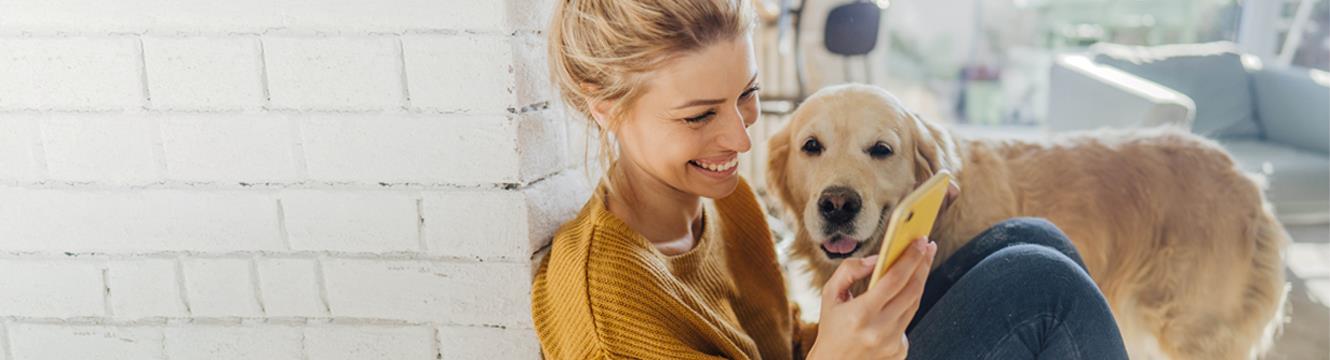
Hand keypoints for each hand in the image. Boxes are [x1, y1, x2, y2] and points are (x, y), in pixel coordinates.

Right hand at [807, 237, 937, 359]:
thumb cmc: (831, 327)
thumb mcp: (830, 295)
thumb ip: (849, 271)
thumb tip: (877, 258)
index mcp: (860, 314)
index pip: (894, 280)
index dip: (911, 258)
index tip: (920, 241)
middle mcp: (879, 330)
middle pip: (912, 290)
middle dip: (922, 265)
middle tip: (927, 246)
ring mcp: (892, 343)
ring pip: (914, 304)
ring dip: (919, 281)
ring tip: (921, 264)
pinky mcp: (899, 351)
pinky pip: (908, 320)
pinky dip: (906, 305)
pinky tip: (902, 295)